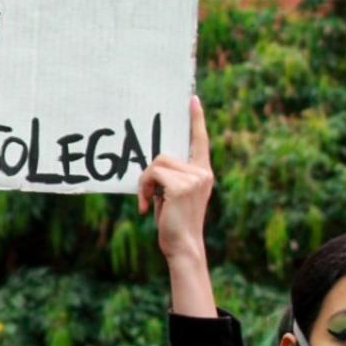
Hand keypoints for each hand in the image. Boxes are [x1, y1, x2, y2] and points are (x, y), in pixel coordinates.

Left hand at [140, 95, 214, 263]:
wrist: (183, 246)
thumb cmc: (174, 223)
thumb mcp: (173, 196)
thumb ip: (170, 177)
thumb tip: (154, 164)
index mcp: (202, 173)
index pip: (201, 140)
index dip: (196, 119)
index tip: (192, 99)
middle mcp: (202, 172)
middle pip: (164, 155)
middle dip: (149, 175)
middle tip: (146, 197)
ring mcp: (194, 178)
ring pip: (156, 164)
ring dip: (145, 183)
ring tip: (146, 202)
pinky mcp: (181, 186)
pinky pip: (153, 174)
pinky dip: (143, 189)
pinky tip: (145, 207)